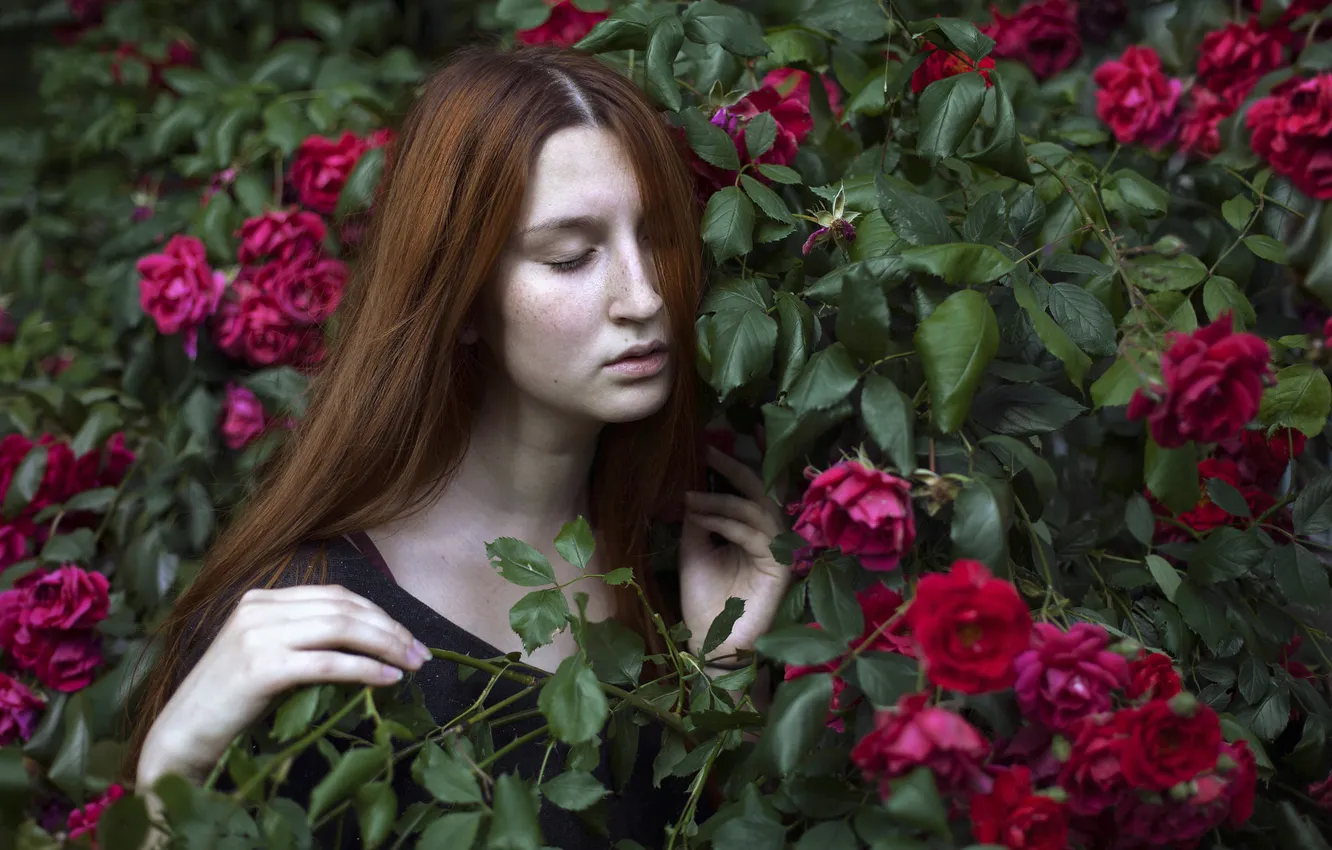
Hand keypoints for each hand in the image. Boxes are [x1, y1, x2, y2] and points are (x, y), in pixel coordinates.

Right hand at [137, 585, 428, 787]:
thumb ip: (306, 640)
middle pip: (344, 609)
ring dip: (385, 646)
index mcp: (262, 600)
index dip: (379, 614)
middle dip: (390, 629)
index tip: (409, 638)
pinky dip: (364, 669)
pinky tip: (387, 679)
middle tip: (421, 653)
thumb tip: (371, 644)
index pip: (336, 596)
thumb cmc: (232, 704)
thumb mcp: (270, 657)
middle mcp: (259, 609)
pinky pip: (328, 663)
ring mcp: (257, 636)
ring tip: (411, 665)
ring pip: (340, 629)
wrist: (182, 737)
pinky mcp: (260, 667)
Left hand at [679, 446, 791, 663]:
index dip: (731, 469)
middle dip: (733, 469)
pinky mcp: (779, 568)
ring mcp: (778, 552)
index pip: (747, 492)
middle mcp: (769, 537)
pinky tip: (701, 516)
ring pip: (755, 510)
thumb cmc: (705, 600)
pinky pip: (754, 534)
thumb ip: (698, 519)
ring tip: (689, 495)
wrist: (712, 642)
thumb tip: (692, 486)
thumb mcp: (694, 550)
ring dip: (720, 499)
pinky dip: (725, 521)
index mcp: (750, 531)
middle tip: (707, 451)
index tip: (706, 446)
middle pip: (759, 492)